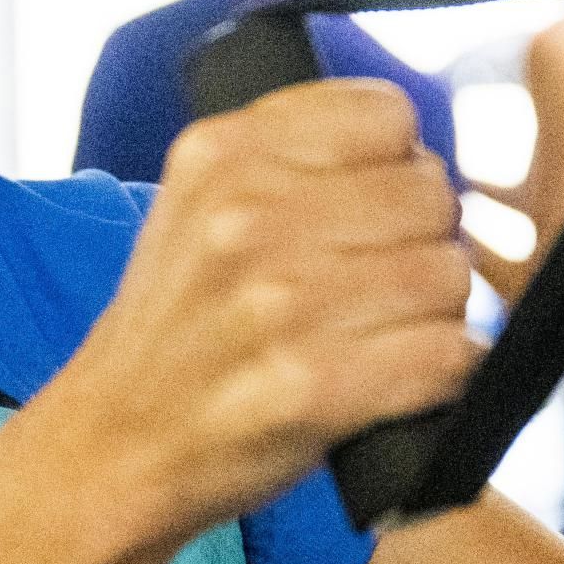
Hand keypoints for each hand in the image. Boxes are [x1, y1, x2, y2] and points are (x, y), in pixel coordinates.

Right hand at [50, 80, 476, 546]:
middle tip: (379, 288)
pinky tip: (397, 383)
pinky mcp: (314, 386)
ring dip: (435, 315)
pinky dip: (442, 375)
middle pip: (429, 196)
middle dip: (422, 243)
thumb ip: (291, 158)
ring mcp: (280, 303)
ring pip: (447, 276)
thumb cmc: (181, 330)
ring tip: (380, 336)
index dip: (397, 167)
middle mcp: (246, 216)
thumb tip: (417, 152)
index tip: (370, 214)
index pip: (388, 116)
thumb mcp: (200, 206)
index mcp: (221, 154)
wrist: (115, 447)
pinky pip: (448, 354)